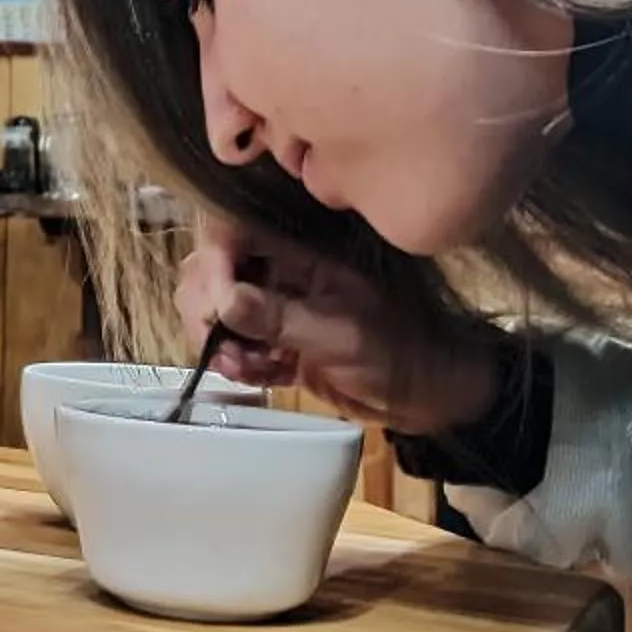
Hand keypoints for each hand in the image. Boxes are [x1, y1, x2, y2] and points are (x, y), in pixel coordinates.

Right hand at [175, 215, 507, 434]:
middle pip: (213, 270)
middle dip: (205, 307)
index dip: (214, 263)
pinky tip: (255, 377)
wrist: (426, 396)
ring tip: (240, 367)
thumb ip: (279, 317)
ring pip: (218, 309)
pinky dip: (236, 362)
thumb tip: (222, 301)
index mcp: (300, 255)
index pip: (233, 234)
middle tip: (217, 343)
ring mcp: (277, 309)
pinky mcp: (276, 343)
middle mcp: (281, 274)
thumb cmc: (395, 355)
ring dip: (218, 339)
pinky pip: (236, 344)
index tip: (215, 307)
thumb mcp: (337, 335)